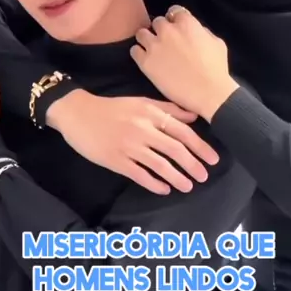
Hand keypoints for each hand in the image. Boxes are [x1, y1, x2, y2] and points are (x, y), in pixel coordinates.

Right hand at [47, 90, 219, 194]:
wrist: (77, 113)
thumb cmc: (111, 108)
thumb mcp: (140, 102)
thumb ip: (167, 108)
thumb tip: (194, 116)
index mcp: (150, 113)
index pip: (182, 131)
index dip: (200, 146)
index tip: (213, 158)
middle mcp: (142, 129)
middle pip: (175, 149)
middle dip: (193, 165)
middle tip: (204, 176)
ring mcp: (129, 146)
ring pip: (160, 165)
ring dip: (177, 178)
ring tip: (188, 186)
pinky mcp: (116, 161)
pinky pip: (140, 175)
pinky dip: (155, 184)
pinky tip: (164, 189)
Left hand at [131, 5, 238, 120]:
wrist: (208, 93)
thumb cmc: (216, 69)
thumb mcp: (216, 42)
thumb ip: (201, 31)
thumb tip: (194, 30)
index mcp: (186, 23)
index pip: (174, 11)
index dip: (175, 20)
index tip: (176, 28)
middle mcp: (168, 30)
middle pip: (157, 22)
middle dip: (162, 30)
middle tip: (166, 42)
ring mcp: (155, 46)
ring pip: (141, 33)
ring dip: (147, 39)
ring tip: (153, 50)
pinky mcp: (145, 62)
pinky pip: (135, 51)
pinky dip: (139, 54)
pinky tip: (147, 60)